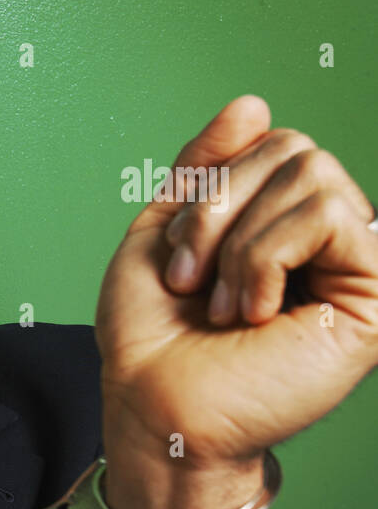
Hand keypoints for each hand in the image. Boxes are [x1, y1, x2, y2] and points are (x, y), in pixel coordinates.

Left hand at [95, 95, 377, 476]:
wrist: (154, 405)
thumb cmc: (153, 336)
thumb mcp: (163, 230)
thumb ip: (207, 165)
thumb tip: (255, 102)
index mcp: (282, 222)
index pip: (273, 142)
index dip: (210, 188)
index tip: (177, 260)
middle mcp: (328, 239)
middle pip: (294, 147)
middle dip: (217, 211)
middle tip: (193, 283)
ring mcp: (356, 265)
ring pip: (312, 173)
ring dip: (238, 242)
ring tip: (224, 306)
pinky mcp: (373, 296)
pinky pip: (329, 215)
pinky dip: (267, 257)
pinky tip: (255, 313)